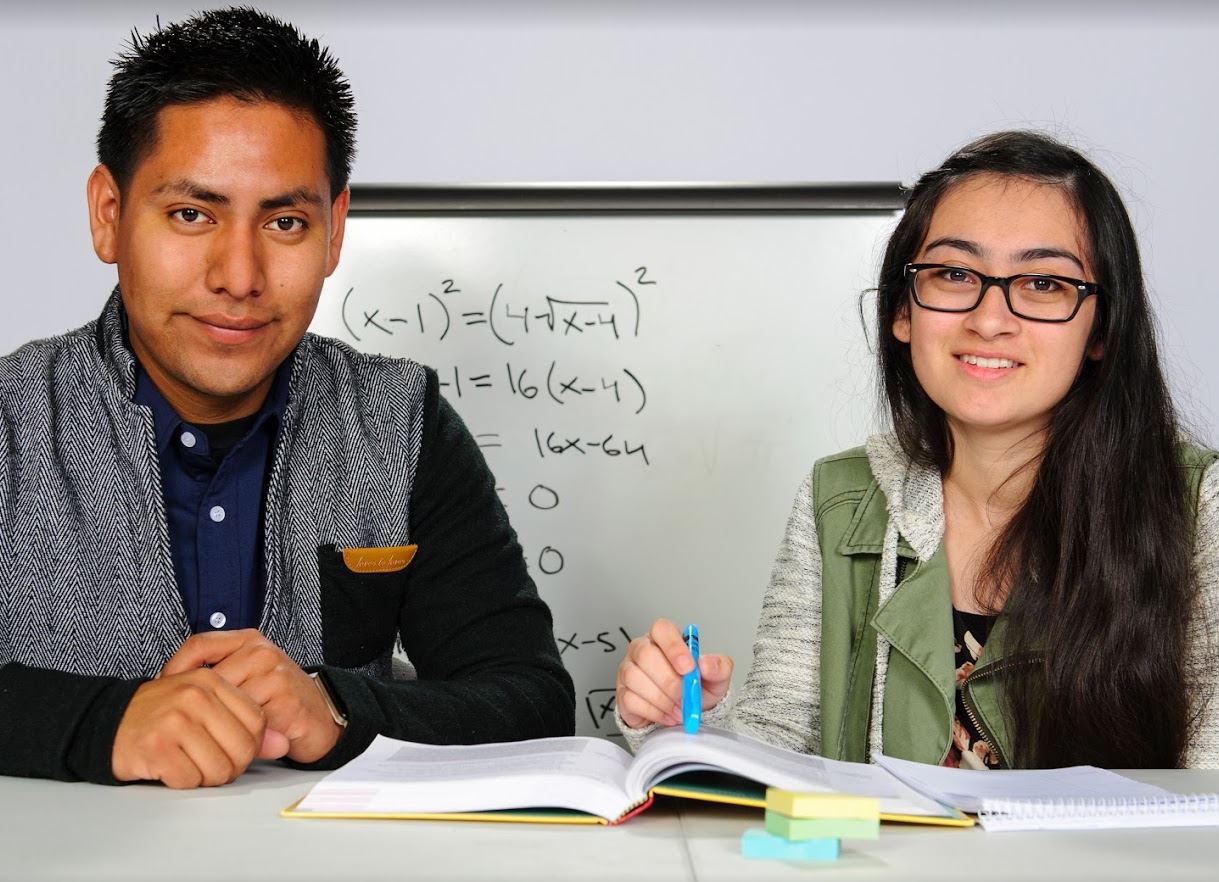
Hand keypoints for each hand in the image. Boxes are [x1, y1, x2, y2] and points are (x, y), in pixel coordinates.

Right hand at [112, 668, 268, 787]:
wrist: (108, 722)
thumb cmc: (162, 715)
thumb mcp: (204, 706)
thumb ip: (243, 722)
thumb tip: (282, 744)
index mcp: (211, 681)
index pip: (257, 721)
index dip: (252, 744)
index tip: (234, 748)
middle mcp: (194, 696)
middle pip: (242, 748)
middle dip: (231, 765)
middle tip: (210, 763)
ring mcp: (174, 720)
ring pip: (219, 769)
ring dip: (206, 777)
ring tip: (190, 764)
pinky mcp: (156, 746)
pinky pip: (189, 780)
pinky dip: (183, 781)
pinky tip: (171, 768)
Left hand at [160, 630, 342, 763]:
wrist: (320, 718)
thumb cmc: (279, 699)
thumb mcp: (245, 678)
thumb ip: (216, 675)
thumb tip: (165, 688)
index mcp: (249, 641)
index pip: (198, 645)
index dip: (175, 669)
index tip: (162, 690)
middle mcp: (261, 652)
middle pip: (208, 678)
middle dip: (193, 705)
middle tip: (181, 723)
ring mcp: (275, 674)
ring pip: (225, 701)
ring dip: (215, 723)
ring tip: (210, 735)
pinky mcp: (285, 700)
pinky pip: (246, 721)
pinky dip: (236, 735)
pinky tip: (234, 740)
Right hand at [615, 618, 732, 729]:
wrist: (687, 714)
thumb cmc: (697, 688)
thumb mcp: (717, 678)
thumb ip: (719, 667)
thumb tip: (706, 664)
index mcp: (664, 638)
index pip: (662, 629)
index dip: (674, 647)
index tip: (689, 668)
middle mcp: (642, 649)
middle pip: (646, 655)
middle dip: (670, 681)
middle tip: (686, 698)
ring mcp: (628, 670)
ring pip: (636, 678)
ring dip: (663, 699)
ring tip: (679, 709)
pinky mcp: (623, 693)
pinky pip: (631, 700)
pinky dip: (654, 712)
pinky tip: (667, 715)